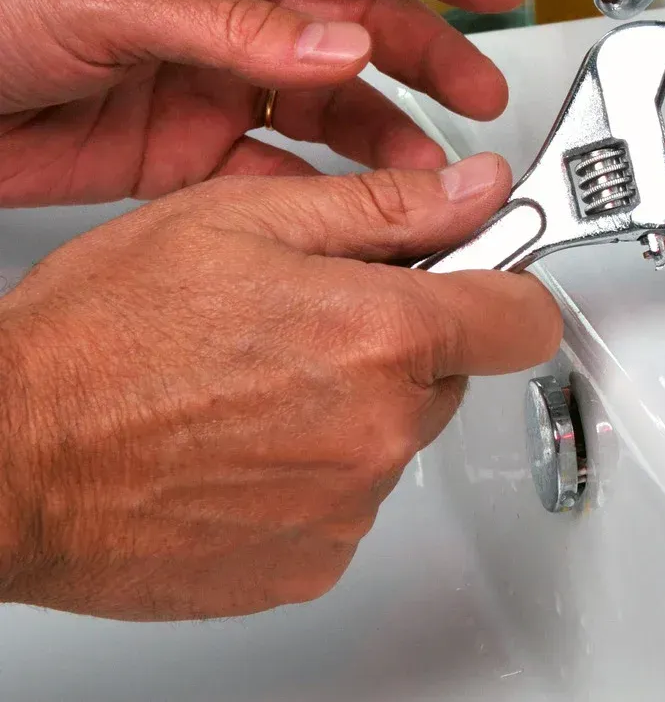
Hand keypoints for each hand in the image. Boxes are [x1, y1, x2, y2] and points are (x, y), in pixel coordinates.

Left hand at [0, 0, 525, 206]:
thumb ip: (235, 28)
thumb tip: (340, 44)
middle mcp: (231, 10)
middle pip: (355, 30)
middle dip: (426, 60)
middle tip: (478, 93)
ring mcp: (217, 80)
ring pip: (329, 106)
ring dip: (383, 139)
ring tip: (429, 174)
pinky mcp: (191, 151)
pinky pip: (277, 172)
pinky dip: (319, 194)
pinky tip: (354, 210)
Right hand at [0, 153, 561, 619]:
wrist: (7, 457)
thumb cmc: (97, 338)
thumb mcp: (241, 219)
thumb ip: (383, 205)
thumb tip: (476, 189)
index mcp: (381, 334)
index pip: (524, 319)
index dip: (503, 288)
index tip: (477, 278)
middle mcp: (380, 430)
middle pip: (449, 376)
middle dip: (402, 342)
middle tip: (309, 321)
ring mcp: (348, 506)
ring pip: (394, 438)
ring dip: (351, 409)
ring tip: (250, 384)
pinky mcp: (311, 563)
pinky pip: (347, 503)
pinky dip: (311, 475)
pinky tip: (238, 444)